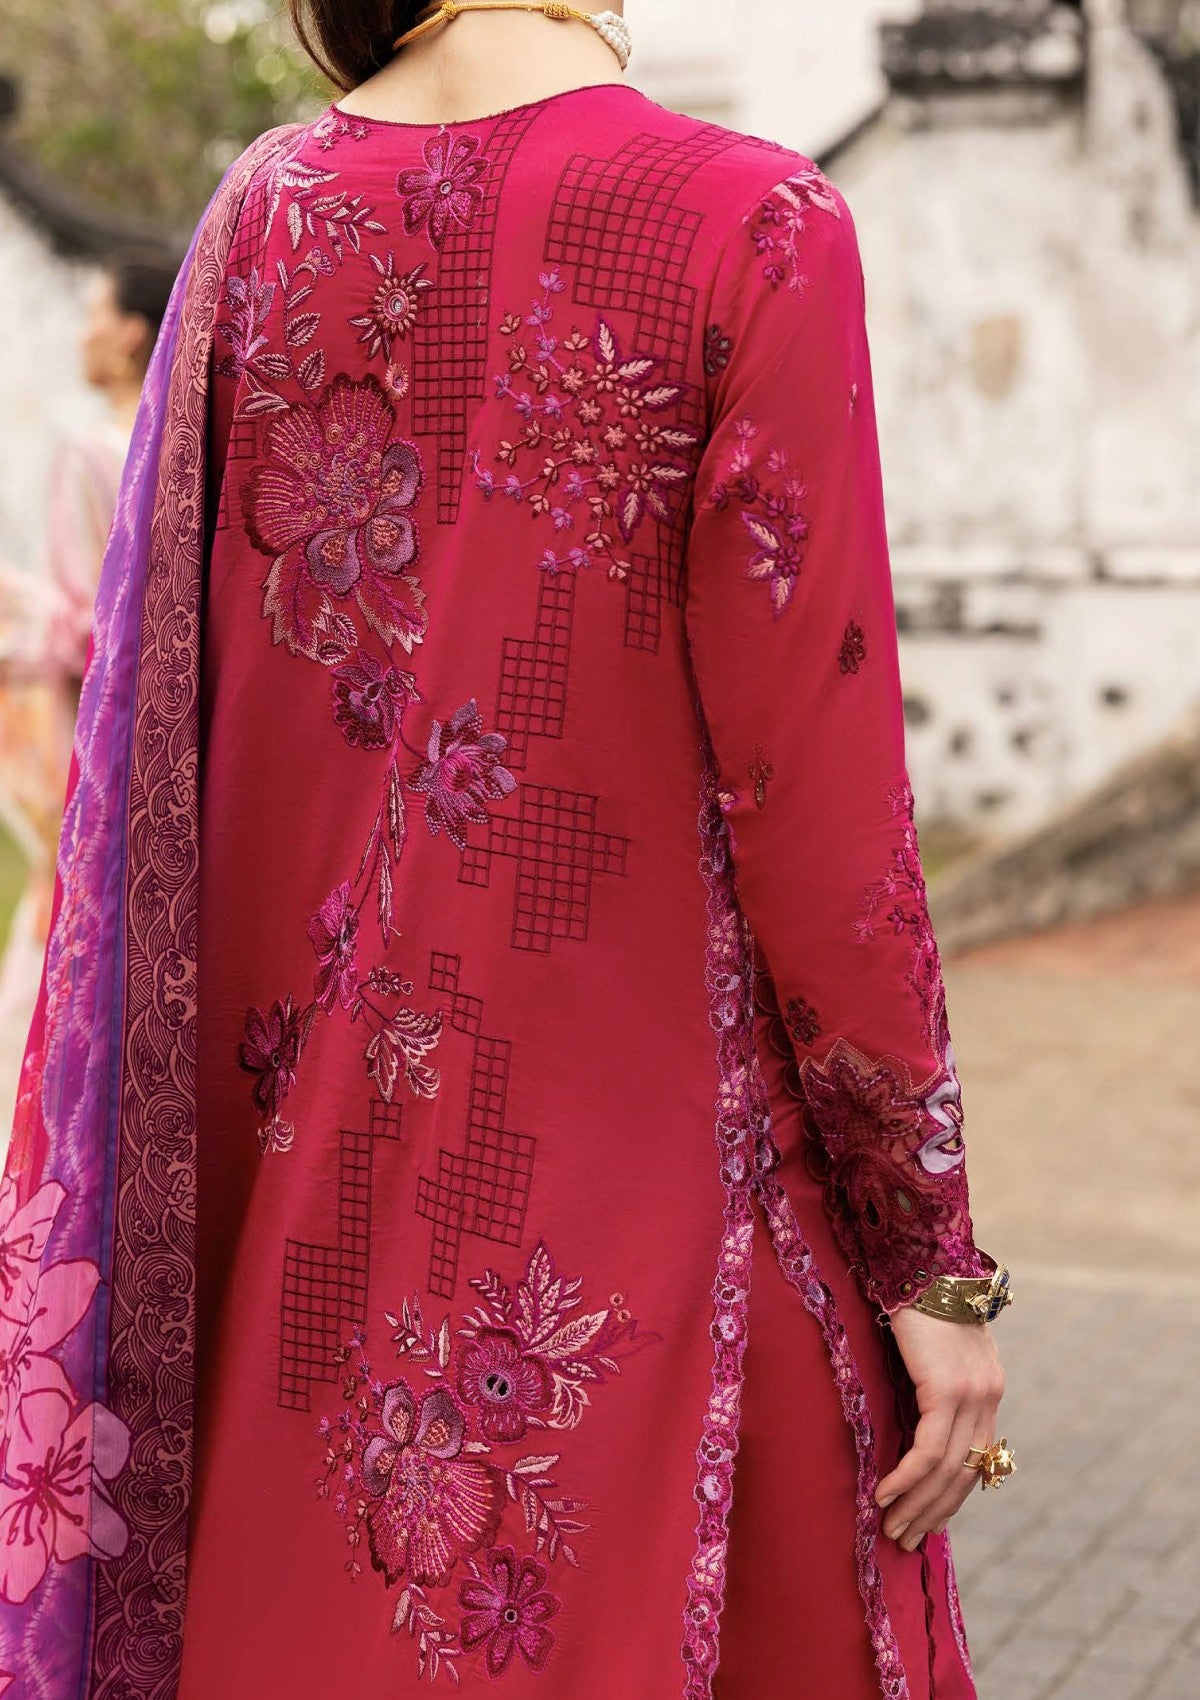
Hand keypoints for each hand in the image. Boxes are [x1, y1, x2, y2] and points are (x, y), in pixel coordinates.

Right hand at [874, 1305, 1005, 1549]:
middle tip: (906, 1538)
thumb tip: (913, 1418)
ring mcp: (972, 1394)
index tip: (927, 1521)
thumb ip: (935, 1381)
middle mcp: (988, 1396)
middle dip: (934, 1511)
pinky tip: (885, 1494)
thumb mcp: (934, 1347)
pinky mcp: (947, 1389)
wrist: (920, 1260)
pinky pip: (928, 1450)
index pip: (976, 1458)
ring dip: (916, 1504)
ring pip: (946, 1469)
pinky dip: (906, 1478)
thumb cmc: (918, 1297)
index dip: (951, 1495)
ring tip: (892, 1527)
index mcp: (989, 1388)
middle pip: (964, 1472)